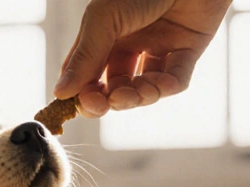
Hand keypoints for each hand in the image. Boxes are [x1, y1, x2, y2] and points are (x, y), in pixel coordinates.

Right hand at [55, 0, 231, 117]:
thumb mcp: (104, 19)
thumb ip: (85, 57)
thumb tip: (61, 93)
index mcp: (105, 33)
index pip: (87, 73)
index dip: (82, 92)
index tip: (78, 104)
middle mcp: (131, 42)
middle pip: (114, 85)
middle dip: (108, 100)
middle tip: (104, 105)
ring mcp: (159, 47)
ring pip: (145, 87)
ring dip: (138, 97)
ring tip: (135, 94)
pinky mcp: (188, 49)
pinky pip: (176, 79)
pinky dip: (167, 87)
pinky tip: (160, 84)